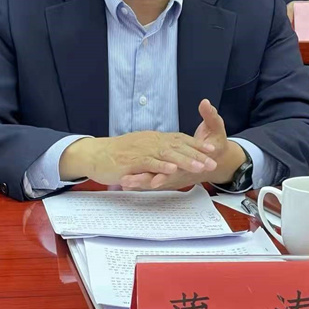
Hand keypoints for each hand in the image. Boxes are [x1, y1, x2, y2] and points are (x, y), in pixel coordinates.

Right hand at [59, 131, 216, 184]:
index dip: (196, 145)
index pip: (179, 140)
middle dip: (197, 154)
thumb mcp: (141, 150)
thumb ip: (156, 153)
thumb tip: (169, 157)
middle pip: (178, 146)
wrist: (95, 154)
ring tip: (200, 166)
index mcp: (154, 139)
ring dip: (185, 160)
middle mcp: (151, 141)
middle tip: (212, 162)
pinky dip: (161, 166)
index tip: (211, 150)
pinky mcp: (132, 160)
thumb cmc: (117, 155)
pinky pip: (149, 162)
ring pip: (167, 154)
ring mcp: (142, 150)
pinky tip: (173, 170)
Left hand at [120, 100, 244, 190]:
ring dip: (139, 182)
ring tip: (123, 183)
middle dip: (145, 180)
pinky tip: (126, 182)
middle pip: (162, 178)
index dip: (165, 174)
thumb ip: (211, 116)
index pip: (178, 169)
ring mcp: (176, 174)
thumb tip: (205, 103)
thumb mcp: (217, 128)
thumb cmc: (217, 144)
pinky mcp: (170, 174)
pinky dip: (141, 180)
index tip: (153, 180)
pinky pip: (154, 178)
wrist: (218, 160)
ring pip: (155, 180)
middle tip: (128, 181)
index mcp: (195, 163)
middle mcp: (183, 171)